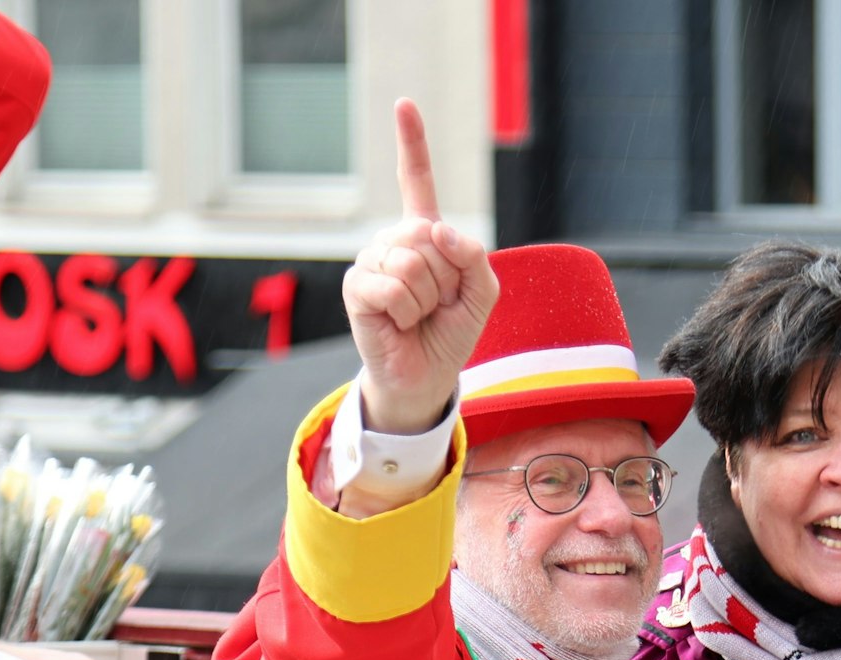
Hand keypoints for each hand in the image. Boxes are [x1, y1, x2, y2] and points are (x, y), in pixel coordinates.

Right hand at [345, 98, 499, 435]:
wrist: (426, 374)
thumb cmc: (452, 331)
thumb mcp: (482, 294)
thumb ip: (475, 258)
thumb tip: (439, 230)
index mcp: (425, 234)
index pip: (418, 181)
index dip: (412, 143)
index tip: (404, 104)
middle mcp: (394, 240)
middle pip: (431, 235)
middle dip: (447, 278)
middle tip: (437, 304)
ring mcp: (373, 260)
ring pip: (415, 263)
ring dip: (428, 298)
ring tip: (417, 315)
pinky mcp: (358, 286)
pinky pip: (394, 287)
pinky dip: (407, 312)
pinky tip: (399, 322)